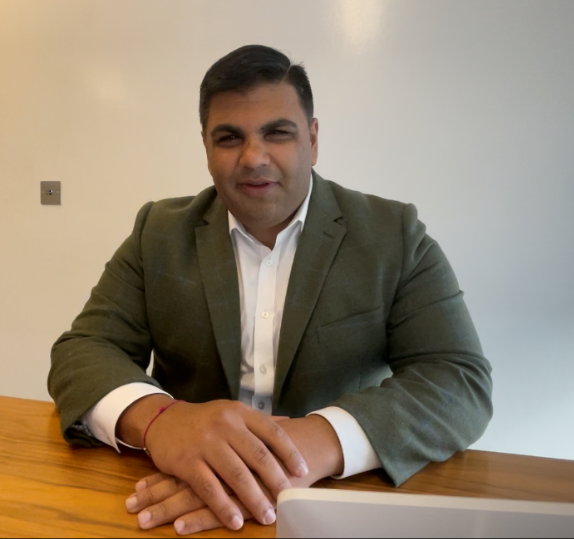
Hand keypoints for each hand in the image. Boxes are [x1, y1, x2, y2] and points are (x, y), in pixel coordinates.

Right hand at [117, 397, 307, 530]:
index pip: (271, 432)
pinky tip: (236, 521)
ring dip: (254, 498)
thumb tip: (291, 423)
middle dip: (275, 480)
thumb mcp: (232, 412)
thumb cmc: (206, 419)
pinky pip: (209, 488)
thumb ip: (259, 421)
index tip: (303, 471)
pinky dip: (224, 507)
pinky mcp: (187, 462)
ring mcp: (206, 443)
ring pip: (236, 474)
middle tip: (288, 498)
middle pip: (257, 455)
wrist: (164, 420)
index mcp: (239, 413)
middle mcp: (225, 425)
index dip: (289, 452)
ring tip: (268, 516)